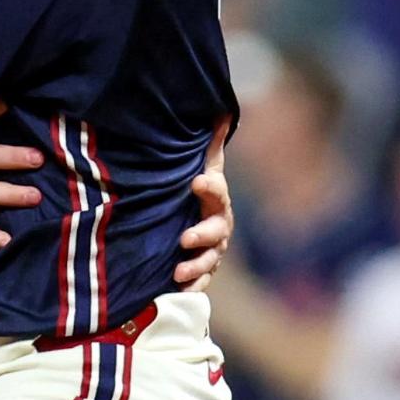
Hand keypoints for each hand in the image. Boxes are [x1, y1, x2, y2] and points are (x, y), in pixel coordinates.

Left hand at [175, 116, 234, 289]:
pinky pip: (201, 280)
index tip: (196, 181)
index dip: (210, 187)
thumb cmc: (194, 187)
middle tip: (185, 237)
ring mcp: (212, 249)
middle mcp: (218, 225)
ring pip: (210, 259)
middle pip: (217, 231)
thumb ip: (208, 142)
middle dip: (203, 234)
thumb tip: (221, 110)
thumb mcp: (198, 163)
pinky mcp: (201, 267)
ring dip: (196, 266)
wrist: (192, 216)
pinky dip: (193, 286)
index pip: (217, 191)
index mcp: (216, 198)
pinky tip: (180, 289)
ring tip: (178, 271)